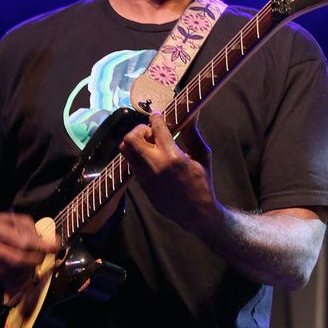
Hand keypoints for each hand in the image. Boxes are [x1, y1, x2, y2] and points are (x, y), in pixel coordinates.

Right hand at [0, 212, 61, 291]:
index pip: (23, 242)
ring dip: (29, 270)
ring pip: (15, 273)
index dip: (42, 246)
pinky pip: (8, 282)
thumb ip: (29, 227)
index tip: (55, 246)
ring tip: (32, 261)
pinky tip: (23, 270)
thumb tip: (48, 241)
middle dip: (36, 259)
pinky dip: (20, 279)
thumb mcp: (9, 218)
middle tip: (42, 255)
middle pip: (20, 260)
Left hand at [119, 112, 218, 232]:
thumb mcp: (202, 155)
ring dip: (134, 143)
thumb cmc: (202, 182)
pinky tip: (150, 158)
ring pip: (125, 150)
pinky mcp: (141, 184)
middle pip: (131, 138)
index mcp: (173, 156)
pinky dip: (137, 156)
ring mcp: (145, 175)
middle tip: (150, 133)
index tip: (157, 116)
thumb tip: (192, 114)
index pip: (156, 127)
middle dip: (139, 130)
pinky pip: (130, 163)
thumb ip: (193, 133)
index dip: (155, 117)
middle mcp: (155, 165)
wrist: (195, 212)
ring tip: (149, 145)